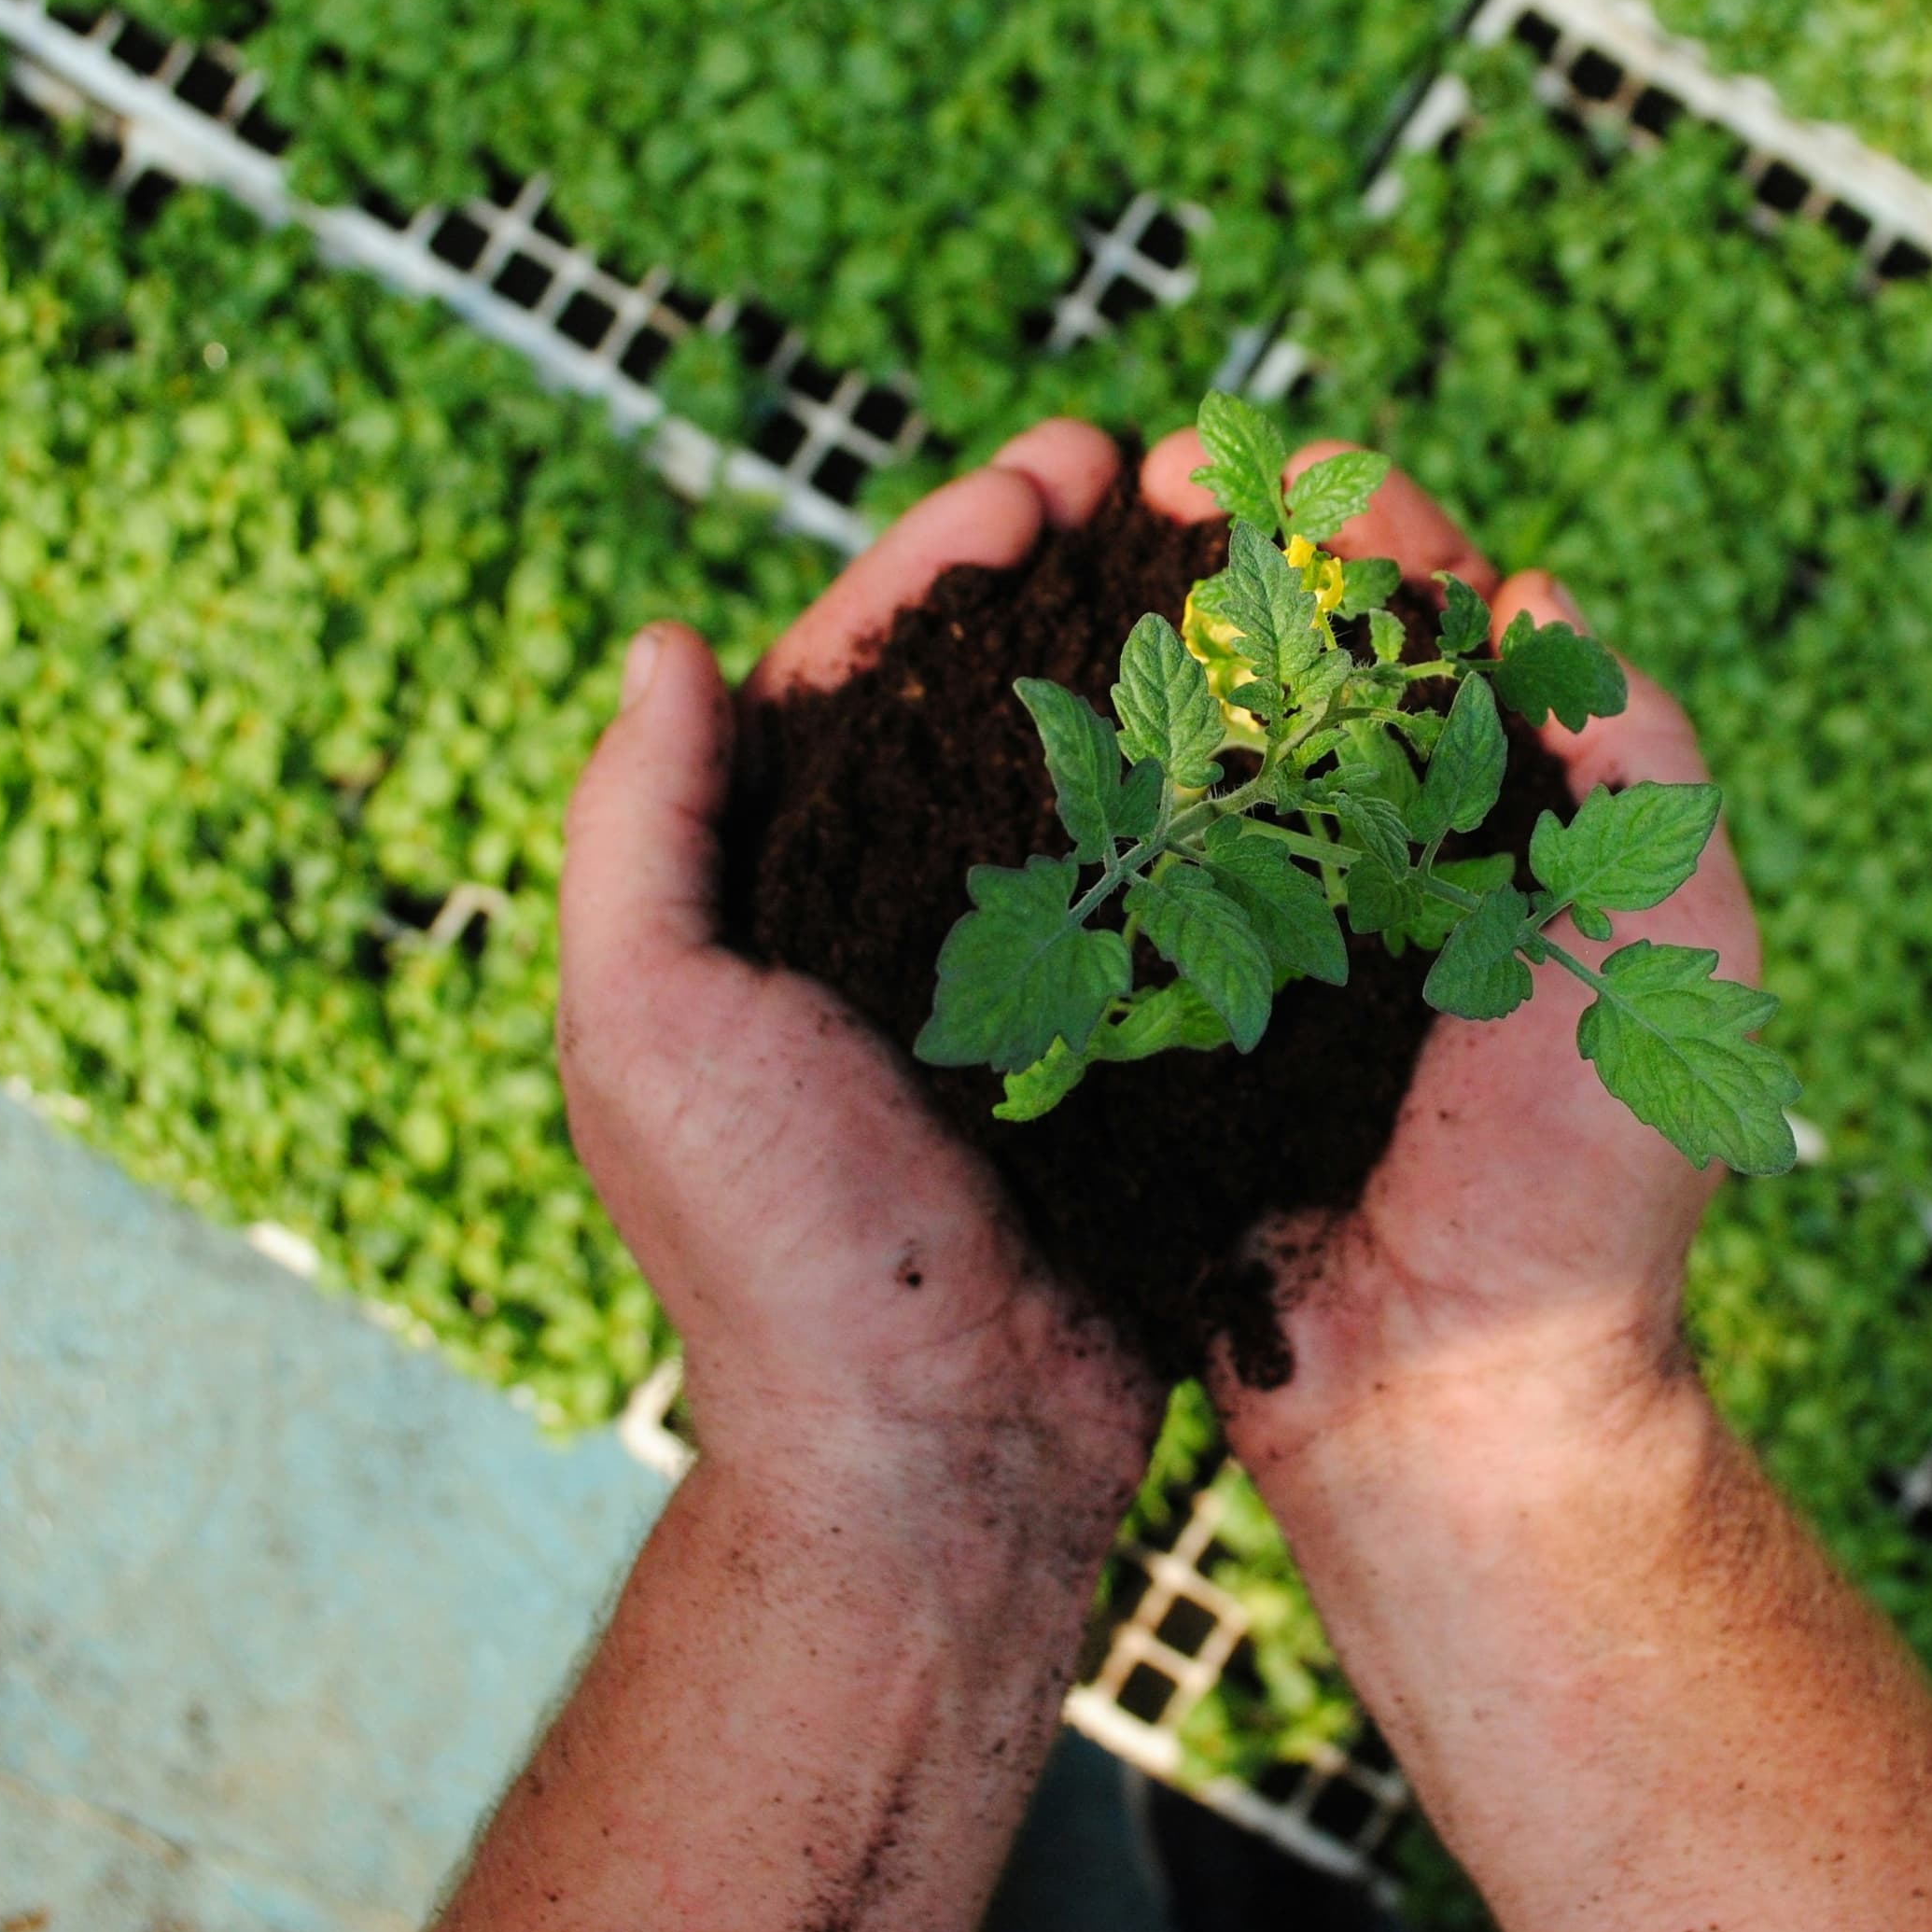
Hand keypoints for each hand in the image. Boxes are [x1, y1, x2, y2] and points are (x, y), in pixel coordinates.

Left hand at [554, 418, 1163, 1557]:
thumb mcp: (647, 1027)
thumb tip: (662, 645)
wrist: (938, 1458)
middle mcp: (889, 925)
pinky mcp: (1121, 1053)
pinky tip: (1295, 726)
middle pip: (980, 699)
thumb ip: (636, 833)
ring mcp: (1015, 986)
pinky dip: (1225, 796)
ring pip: (1088, 774)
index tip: (1040, 473)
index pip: (852, 675)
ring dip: (1152, 657)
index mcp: (772, 901)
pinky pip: (1174, 890)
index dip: (940, 555)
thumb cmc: (777, 1252)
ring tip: (1240, 562)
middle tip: (1153, 475)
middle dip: (1059, 574)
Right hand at [1121, 431, 1753, 1477]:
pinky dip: (1079, 786)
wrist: (1456, 1389)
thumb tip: (1536, 597)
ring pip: (1200, 742)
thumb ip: (1638, 757)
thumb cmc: (1583, 1182)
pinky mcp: (1178, 1018)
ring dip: (1139, 637)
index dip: (1362, 522)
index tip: (1280, 476)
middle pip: (1299, 652)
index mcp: (1512, 824)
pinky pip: (1122, 876)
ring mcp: (1270, 934)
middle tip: (1152, 484)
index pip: (1436, 622)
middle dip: (1228, 543)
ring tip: (1070, 556)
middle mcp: (1386, 859)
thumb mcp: (1677, 940)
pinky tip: (1026, 719)